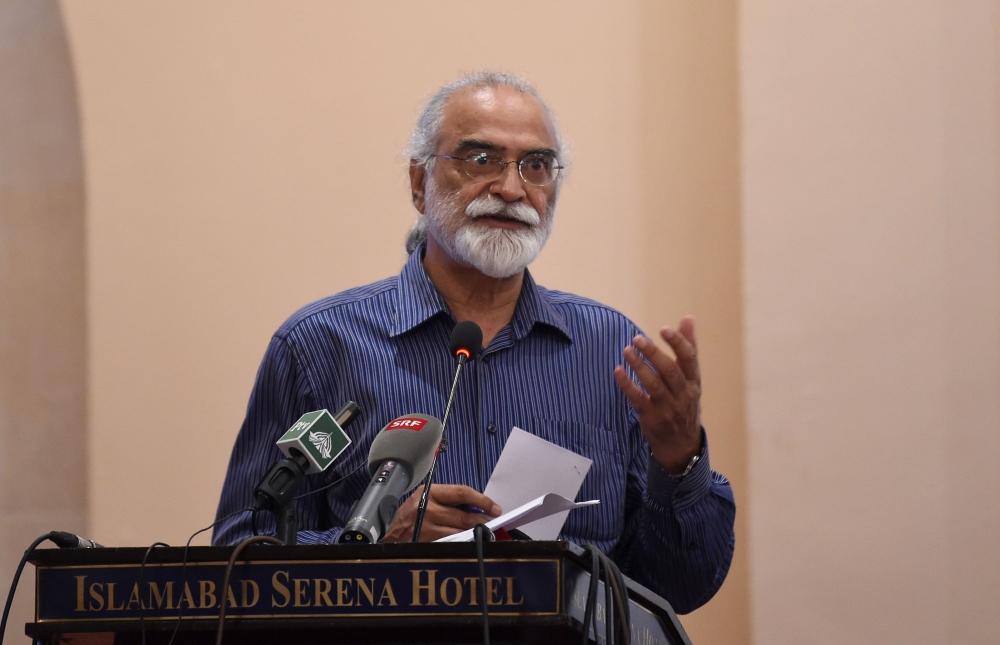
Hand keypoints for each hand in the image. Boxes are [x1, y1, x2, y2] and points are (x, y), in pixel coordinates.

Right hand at [382, 484, 501, 542]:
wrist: (387, 537)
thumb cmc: (409, 518)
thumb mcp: (424, 501)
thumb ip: (447, 501)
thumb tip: (477, 508)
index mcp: (428, 493)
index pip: (462, 492)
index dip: (482, 500)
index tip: (494, 508)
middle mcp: (427, 509)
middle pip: (464, 515)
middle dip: (482, 520)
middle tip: (492, 523)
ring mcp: (426, 528)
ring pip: (460, 532)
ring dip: (474, 534)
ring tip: (483, 534)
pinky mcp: (426, 544)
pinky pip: (451, 544)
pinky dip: (462, 544)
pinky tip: (468, 543)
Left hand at [613, 315, 701, 474]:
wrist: (681, 446)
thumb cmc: (684, 403)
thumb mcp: (691, 378)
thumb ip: (688, 348)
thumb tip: (688, 318)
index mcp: (694, 382)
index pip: (689, 359)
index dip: (678, 343)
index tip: (664, 329)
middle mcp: (684, 395)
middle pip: (670, 370)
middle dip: (653, 353)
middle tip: (637, 339)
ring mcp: (668, 408)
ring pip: (654, 384)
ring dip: (639, 366)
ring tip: (627, 350)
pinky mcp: (651, 418)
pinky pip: (638, 399)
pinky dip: (627, 384)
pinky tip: (618, 371)